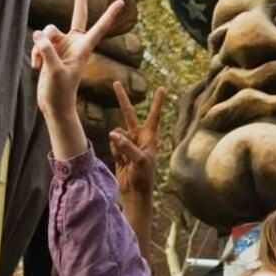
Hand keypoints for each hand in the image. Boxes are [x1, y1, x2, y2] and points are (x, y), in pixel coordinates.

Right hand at [33, 0, 124, 122]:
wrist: (54, 105)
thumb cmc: (60, 92)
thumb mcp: (55, 72)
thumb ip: (48, 51)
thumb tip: (39, 34)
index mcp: (84, 49)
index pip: (99, 28)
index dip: (109, 15)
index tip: (121, 2)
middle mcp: (74, 43)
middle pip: (77, 15)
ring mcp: (61, 46)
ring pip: (47, 31)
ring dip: (40, 45)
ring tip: (40, 64)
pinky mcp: (49, 51)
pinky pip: (39, 42)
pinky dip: (35, 53)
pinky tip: (36, 67)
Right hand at [109, 81, 166, 197]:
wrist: (135, 193)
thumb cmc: (144, 177)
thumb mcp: (139, 161)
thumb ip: (126, 146)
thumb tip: (113, 133)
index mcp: (150, 137)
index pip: (154, 115)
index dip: (157, 102)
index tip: (162, 88)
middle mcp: (139, 137)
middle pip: (129, 114)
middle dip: (122, 99)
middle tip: (115, 82)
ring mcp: (128, 143)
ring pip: (117, 134)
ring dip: (118, 144)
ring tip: (126, 159)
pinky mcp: (119, 151)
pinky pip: (113, 143)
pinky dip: (114, 150)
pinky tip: (121, 162)